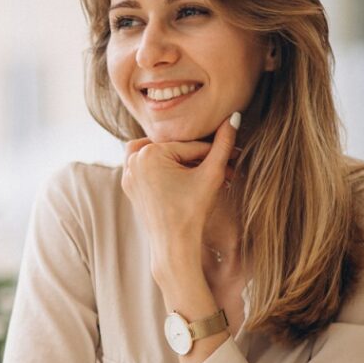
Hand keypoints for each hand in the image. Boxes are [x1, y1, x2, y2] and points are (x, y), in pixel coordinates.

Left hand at [120, 112, 239, 274]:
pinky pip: (147, 167)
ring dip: (179, 159)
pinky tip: (180, 178)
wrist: (174, 246)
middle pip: (175, 150)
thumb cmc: (193, 212)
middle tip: (222, 170)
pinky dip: (162, 168)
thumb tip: (235, 116)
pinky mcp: (129, 186)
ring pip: (160, 155)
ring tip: (198, 173)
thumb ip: (223, 144)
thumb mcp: (211, 174)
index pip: (191, 146)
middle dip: (199, 160)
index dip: (215, 154)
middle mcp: (133, 160)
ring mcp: (128, 174)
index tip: (234, 160)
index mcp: (150, 153)